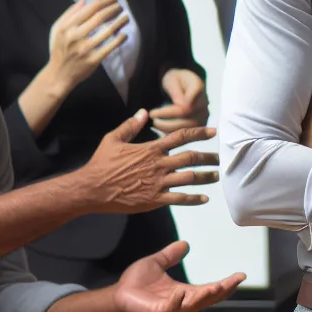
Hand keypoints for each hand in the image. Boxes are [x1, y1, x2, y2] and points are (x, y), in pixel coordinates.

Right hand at [46, 0, 128, 94]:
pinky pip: (110, 47)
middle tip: (121, 7)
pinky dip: (120, 39)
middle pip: (99, 17)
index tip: (112, 0)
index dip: (104, 2)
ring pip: (107, 31)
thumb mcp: (57, 29)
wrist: (59, 74)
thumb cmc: (59, 49)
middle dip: (113, 9)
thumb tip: (84, 0)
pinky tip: (124, 34)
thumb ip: (69, 13)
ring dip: (120, 22)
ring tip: (126, 18)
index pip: (89, 9)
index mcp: (67, 26)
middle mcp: (76, 36)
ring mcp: (85, 48)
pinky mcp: (93, 59)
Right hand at [81, 110, 218, 211]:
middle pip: (191, 158)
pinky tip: (205, 198)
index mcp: (151, 149)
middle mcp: (158, 164)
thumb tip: (143, 112)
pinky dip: (194, 199)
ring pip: (190, 178)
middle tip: (220, 157)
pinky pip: (180, 199)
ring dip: (206, 177)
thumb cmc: (101, 163)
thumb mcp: (113, 139)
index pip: (181, 137)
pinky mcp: (155, 200)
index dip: (199, 133)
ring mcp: (158, 183)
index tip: (213, 131)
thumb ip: (130, 125)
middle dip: (209, 157)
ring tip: (217, 176)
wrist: (91, 188)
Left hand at [113, 241, 245, 311]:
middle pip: (208, 299)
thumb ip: (171, 255)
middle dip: (223, 291)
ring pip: (193, 305)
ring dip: (205, 297)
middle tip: (236, 281)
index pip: (210, 289)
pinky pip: (171, 309)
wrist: (116, 295)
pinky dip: (178, 302)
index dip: (225, 284)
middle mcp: (181, 304)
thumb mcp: (157, 263)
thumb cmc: (135, 283)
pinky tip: (183, 293)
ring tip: (217, 287)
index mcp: (184, 293)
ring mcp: (170, 310)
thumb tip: (186, 244)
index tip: (240, 275)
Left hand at [151, 69, 208, 132]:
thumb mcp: (171, 79)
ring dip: (170, 130)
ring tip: (156, 125)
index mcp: (198, 88)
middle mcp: (204, 103)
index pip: (185, 107)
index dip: (167, 113)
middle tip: (152, 121)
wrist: (185, 83)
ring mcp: (204, 114)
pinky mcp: (201, 124)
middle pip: (189, 120)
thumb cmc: (176, 80)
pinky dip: (175, 134)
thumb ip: (176, 91)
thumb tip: (181, 105)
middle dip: (168, 124)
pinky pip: (189, 134)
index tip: (152, 113)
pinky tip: (162, 131)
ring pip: (189, 130)